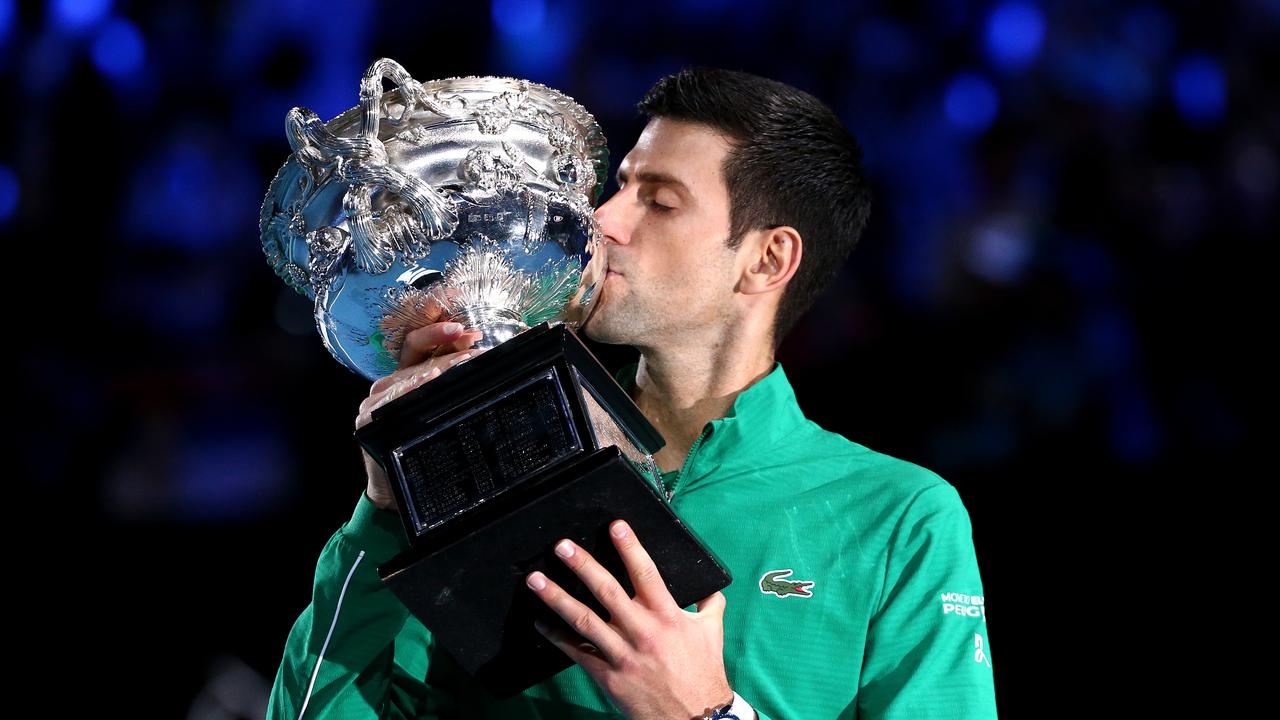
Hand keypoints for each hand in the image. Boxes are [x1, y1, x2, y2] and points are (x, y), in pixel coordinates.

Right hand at [354, 319, 483, 511]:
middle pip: (419, 358)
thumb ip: (450, 387)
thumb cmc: (421, 449)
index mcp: (405, 377)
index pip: (419, 344)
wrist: (395, 489)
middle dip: (452, 353)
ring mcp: (375, 400)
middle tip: (478, 353)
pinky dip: (409, 388)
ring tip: (464, 363)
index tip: (467, 330)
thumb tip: (478, 357)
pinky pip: (390, 399)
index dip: (439, 333)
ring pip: (409, 375)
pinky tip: (427, 380)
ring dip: (438, 367)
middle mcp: (388, 383)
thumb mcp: (439, 413)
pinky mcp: (368, 418)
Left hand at [526, 520, 732, 719]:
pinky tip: (540, 623)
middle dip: (582, 566)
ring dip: (556, 598)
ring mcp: (623, 654)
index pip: (646, 573)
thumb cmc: (704, 673)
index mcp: (668, 616)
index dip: (630, 547)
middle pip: (607, 591)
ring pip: (584, 620)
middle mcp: (643, 631)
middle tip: (561, 547)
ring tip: (536, 581)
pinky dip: (557, 637)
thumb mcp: (713, 632)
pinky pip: (577, 653)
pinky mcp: (609, 676)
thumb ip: (709, 604)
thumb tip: (708, 586)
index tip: (615, 527)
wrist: (696, 717)